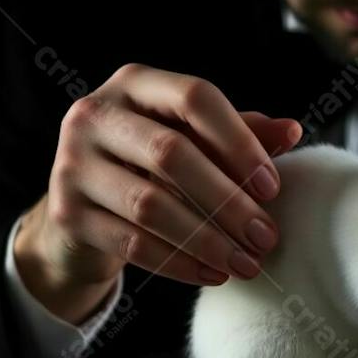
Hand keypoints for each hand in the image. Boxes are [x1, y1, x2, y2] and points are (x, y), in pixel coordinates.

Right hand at [14, 63, 302, 322]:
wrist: (85, 209)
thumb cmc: (153, 165)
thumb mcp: (195, 140)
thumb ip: (241, 133)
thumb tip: (292, 131)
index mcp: (134, 83)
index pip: (194, 98)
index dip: (239, 142)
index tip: (272, 187)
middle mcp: (94, 114)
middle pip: (170, 153)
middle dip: (227, 201)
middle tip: (266, 237)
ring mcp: (71, 163)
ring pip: (150, 204)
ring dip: (208, 240)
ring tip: (246, 263)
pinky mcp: (65, 214)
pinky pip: (131, 243)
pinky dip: (179, 263)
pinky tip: (213, 275)